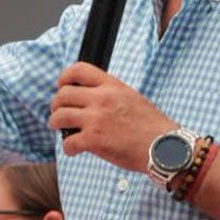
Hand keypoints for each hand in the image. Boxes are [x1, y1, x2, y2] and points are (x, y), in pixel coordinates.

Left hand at [48, 63, 176, 172]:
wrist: (164, 147)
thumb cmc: (151, 126)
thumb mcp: (132, 98)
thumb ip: (110, 94)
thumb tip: (91, 98)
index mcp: (112, 86)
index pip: (78, 70)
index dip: (64, 78)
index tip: (62, 87)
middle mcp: (101, 99)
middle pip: (63, 94)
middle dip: (56, 105)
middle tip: (59, 113)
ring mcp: (96, 119)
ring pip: (59, 117)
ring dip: (56, 124)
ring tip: (62, 130)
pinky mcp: (93, 140)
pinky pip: (67, 142)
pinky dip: (68, 148)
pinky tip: (75, 150)